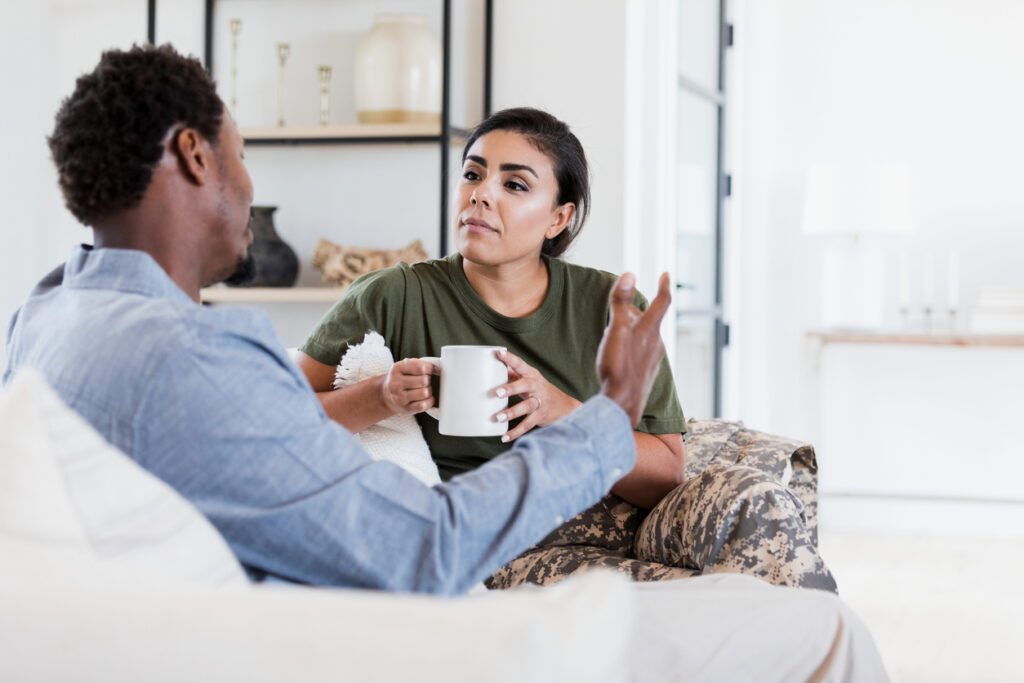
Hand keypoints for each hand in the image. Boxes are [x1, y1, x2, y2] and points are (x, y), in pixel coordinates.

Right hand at [380, 358, 436, 415]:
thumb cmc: (400, 378)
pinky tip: (426, 398)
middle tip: (425, 381)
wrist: (385, 395)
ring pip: (424, 393)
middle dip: (428, 380)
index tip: (429, 371)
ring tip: (424, 389)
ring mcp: (399, 397)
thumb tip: (438, 369)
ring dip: (428, 391)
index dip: (429, 369)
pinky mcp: (405, 408)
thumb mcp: (405, 366)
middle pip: (423, 380)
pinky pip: (423, 405)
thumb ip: (421, 364)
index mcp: (397, 368)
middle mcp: (396, 383)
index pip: (420, 367)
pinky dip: (428, 401)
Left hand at [493, 350, 582, 441]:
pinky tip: (504, 437)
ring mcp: (540, 402)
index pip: (520, 364)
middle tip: (497, 393)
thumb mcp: (528, 378)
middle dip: (511, 388)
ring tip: (499, 418)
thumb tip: (492, 364)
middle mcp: (537, 386)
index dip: (510, 359)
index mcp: (531, 375)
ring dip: (513, 412)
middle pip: (525, 385)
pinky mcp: (541, 416)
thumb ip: (513, 373)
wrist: (565, 406)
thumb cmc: (539, 389)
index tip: (499, 353)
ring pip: (527, 406)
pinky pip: (528, 424)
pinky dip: (516, 432)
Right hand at [596, 272, 670, 426]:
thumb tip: (629, 275)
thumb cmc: (617, 367)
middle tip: (622, 307)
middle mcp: (656, 344)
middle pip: (649, 319)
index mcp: (650, 330)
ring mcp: (653, 360)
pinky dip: (633, 346)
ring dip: (633, 329)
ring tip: (616, 332)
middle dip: (636, 310)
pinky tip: (621, 355)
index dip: (663, 286)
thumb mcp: (616, 331)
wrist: (622, 406)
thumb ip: (621, 303)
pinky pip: (642, 352)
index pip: (662, 302)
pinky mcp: (647, 373)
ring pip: (645, 336)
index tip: (665, 274)